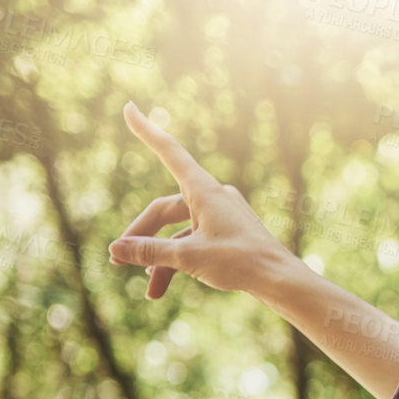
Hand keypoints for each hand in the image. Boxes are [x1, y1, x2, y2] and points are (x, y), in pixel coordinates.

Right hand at [108, 101, 293, 299]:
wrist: (281, 281)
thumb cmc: (240, 262)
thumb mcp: (188, 257)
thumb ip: (150, 252)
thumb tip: (117, 249)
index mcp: (204, 191)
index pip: (169, 152)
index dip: (147, 131)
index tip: (129, 108)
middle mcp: (212, 197)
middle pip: (165, 210)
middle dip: (143, 237)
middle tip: (118, 260)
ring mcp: (222, 216)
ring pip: (179, 233)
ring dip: (161, 260)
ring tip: (149, 291)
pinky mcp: (228, 234)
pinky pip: (195, 243)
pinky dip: (179, 262)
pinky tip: (162, 284)